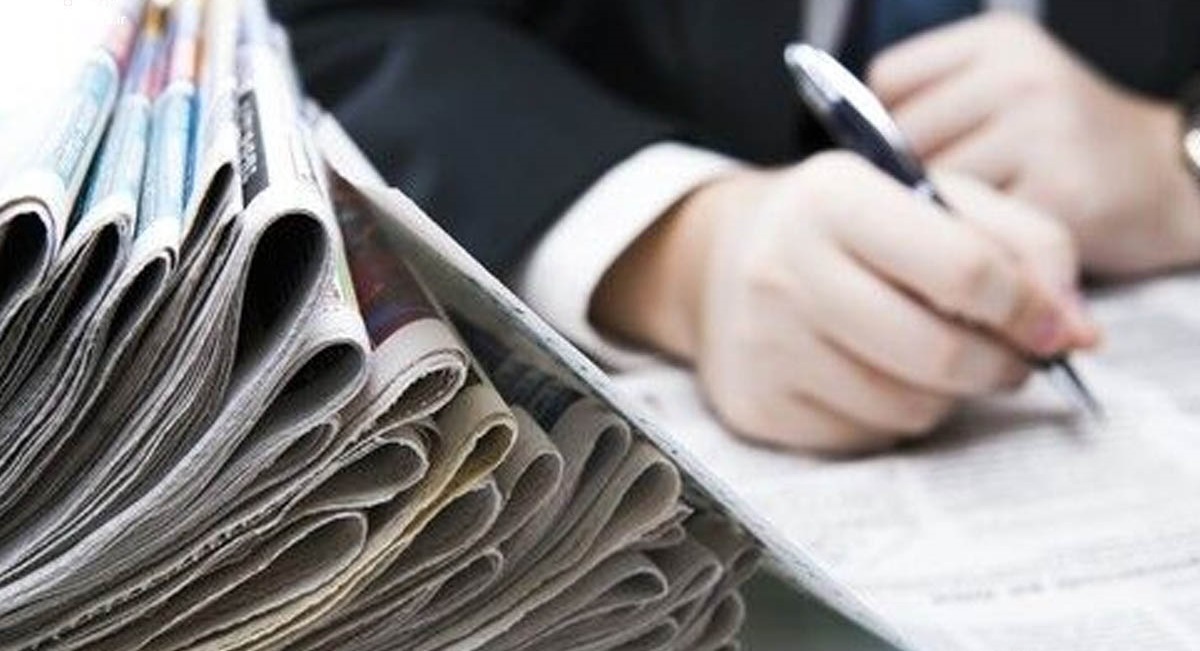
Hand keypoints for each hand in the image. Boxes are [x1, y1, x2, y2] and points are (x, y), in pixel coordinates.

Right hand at [592, 152, 1098, 453]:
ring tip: (934, 358)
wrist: (720, 261)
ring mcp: (763, 344)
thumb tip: (1079, 333)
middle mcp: (784, 269)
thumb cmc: (849, 227)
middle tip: (1011, 358)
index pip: (963, 268)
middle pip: (938, 354)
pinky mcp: (756, 405)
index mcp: (834, 197)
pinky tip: (875, 376)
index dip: (1028, 308)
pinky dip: (891, 415)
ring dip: (947, 394)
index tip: (1054, 326)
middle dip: (999, 366)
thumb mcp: (932, 200)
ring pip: (907, 407)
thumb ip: (1023, 245)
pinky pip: (865, 437)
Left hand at [868, 12, 1199, 276]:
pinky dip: (970, 249)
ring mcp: (1043, 132)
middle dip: (904, 182)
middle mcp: (1020, 76)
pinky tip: (988, 250)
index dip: (882, 126)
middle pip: (903, 139)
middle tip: (924, 208)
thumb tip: (849, 159)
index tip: (906, 157)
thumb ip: (935, 107)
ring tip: (956, 230)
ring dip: (934, 221)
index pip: (888, 80)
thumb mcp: (1004, 92)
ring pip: (934, 189)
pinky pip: (975, 230)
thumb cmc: (1062, 143)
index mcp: (996, 42)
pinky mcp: (1060, 194)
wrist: (1165, 179)